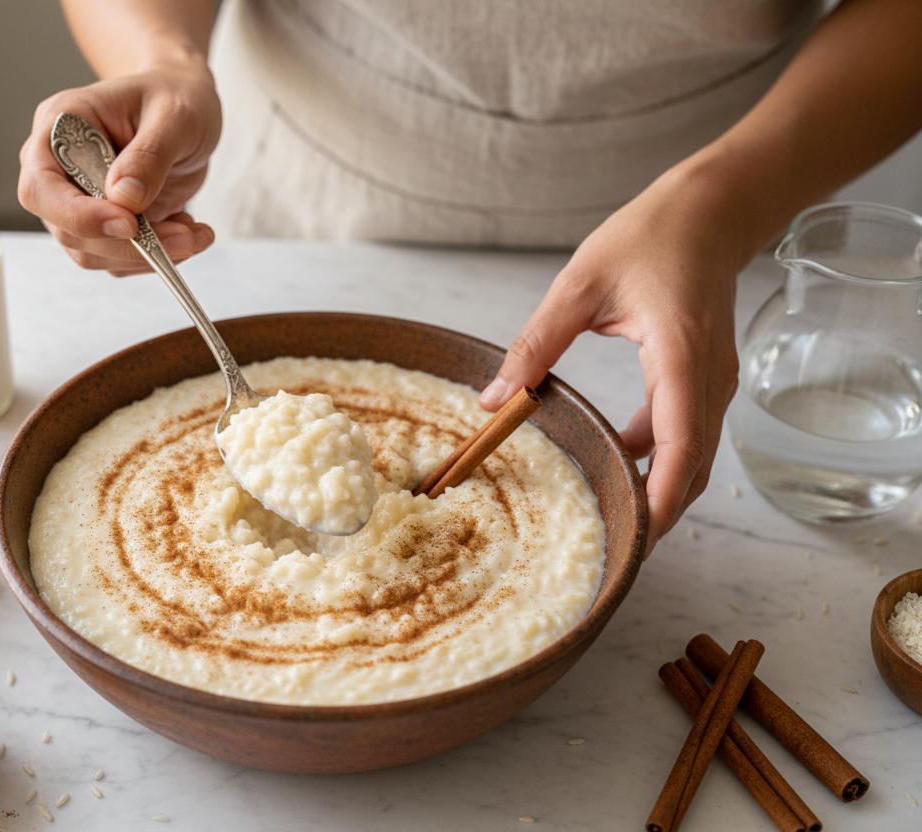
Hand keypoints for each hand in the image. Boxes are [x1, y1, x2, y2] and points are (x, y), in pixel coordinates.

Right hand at [17, 62, 221, 275]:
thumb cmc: (173, 95)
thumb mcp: (174, 114)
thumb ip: (149, 154)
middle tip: (183, 238)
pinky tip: (189, 232)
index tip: (128, 224)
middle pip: (68, 230)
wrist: (185, 104)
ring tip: (193, 235)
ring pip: (95, 253)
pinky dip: (157, 257)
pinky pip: (121, 259)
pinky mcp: (107, 224)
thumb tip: (125, 199)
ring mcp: (82, 201)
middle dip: (127, 245)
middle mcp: (61, 170)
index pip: (41, 187)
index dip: (78, 215)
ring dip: (147, 256)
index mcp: (60, 129)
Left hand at [478, 166, 745, 555]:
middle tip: (616, 549)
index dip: (659, 501)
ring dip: (660, 487)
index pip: (679, 449)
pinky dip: (661, 457)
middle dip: (658, 512)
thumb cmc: (650, 237)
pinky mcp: (707, 377)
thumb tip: (493, 398)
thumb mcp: (579, 284)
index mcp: (681, 358)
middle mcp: (708, 379)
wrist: (711, 209)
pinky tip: (621, 458)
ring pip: (695, 456)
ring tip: (615, 515)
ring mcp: (714, 381)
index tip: (634, 541)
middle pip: (693, 468)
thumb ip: (535, 344)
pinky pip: (688, 432)